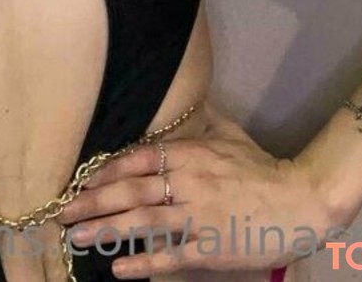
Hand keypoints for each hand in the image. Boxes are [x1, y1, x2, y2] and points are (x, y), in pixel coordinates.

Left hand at [57, 119, 335, 275]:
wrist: (301, 201)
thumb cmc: (262, 169)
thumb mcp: (230, 134)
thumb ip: (203, 119)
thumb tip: (185, 98)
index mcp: (190, 154)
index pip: (136, 159)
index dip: (105, 171)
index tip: (79, 180)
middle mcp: (187, 182)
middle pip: (130, 191)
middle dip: (91, 202)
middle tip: (60, 212)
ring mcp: (198, 216)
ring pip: (142, 222)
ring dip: (105, 230)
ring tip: (76, 237)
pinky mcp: (210, 248)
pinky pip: (170, 256)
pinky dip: (142, 263)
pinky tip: (118, 270)